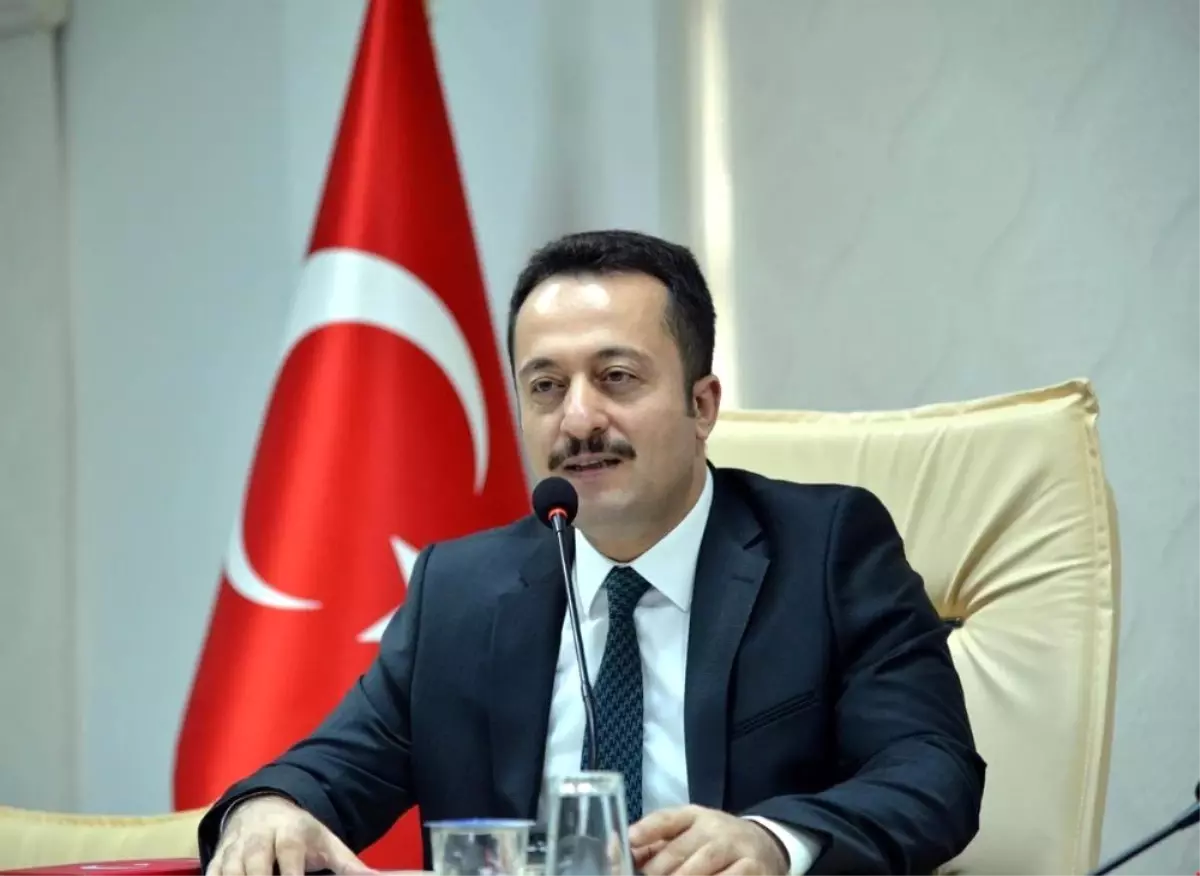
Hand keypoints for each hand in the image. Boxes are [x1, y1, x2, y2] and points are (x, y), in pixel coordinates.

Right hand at [207, 794, 372, 875]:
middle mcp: (258, 839)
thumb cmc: (301, 834)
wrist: (263, 809)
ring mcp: (234, 849)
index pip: (289, 856)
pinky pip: (212, 875)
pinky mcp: (216, 860)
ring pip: (229, 872)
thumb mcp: (326, 843)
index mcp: (289, 832)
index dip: (291, 875)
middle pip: (255, 866)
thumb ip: (349, 866)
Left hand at [628, 805, 788, 875]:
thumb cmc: (716, 841)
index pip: (666, 819)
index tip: (629, 843)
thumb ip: (656, 840)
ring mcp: (736, 849)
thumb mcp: (690, 831)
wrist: (766, 845)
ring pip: (700, 869)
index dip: (645, 832)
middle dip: (657, 872)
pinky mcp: (754, 869)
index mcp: (695, 815)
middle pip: (677, 852)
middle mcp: (715, 827)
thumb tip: (617, 849)